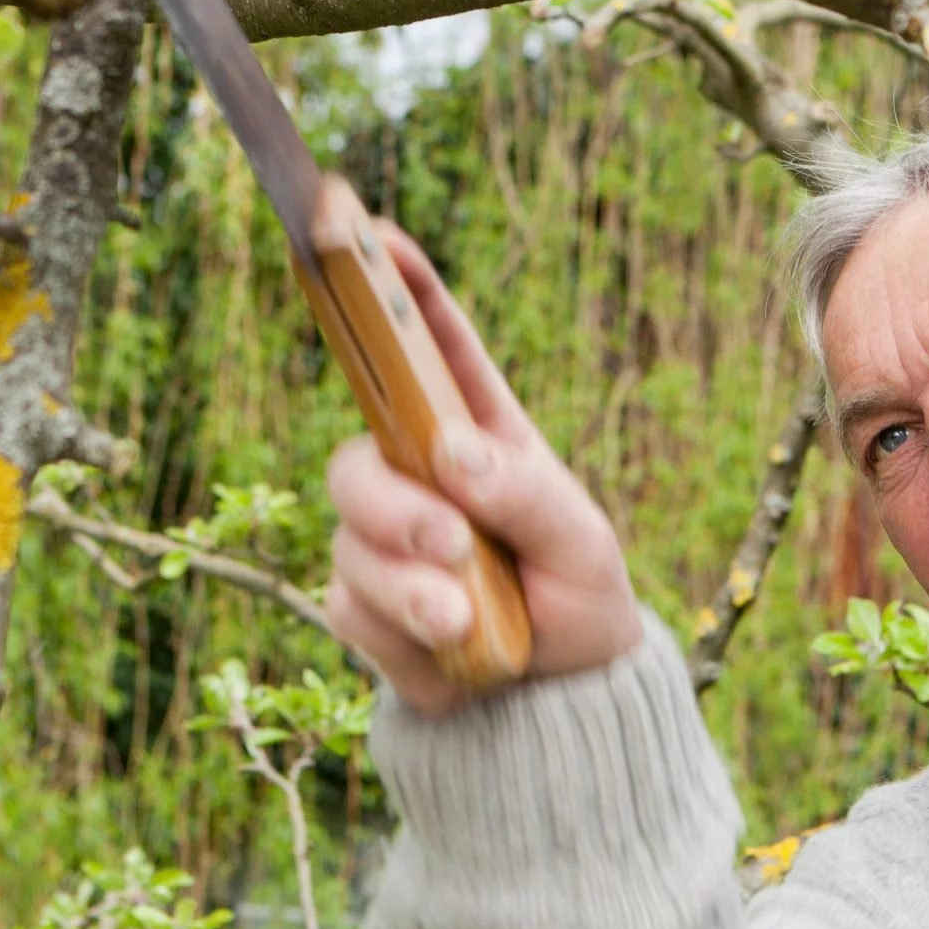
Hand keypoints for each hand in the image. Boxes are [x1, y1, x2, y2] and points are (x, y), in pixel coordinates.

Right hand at [323, 222, 641, 715]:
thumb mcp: (580, 537)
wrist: (559, 700)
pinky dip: (404, 631)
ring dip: (410, 584)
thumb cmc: (578, 590)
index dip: (393, 280)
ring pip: (348, 538)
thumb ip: (523, 492)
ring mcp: (382, 538)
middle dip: (394, 504)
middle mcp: (416, 472)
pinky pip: (349, 605)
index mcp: (475, 429)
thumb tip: (452, 452)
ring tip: (467, 617)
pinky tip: (454, 646)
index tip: (364, 228)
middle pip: (355, 453)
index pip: (426, 340)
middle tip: (452, 543)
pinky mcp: (363, 605)